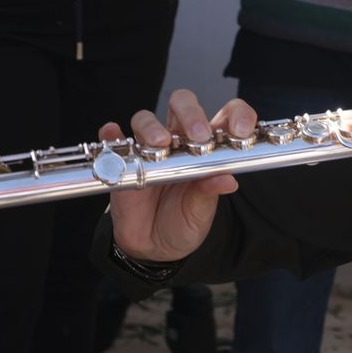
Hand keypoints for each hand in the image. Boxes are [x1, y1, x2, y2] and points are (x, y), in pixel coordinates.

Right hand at [104, 91, 255, 262]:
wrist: (153, 247)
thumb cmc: (183, 222)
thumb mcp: (201, 212)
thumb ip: (209, 193)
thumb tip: (227, 180)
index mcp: (207, 148)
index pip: (225, 116)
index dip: (237, 115)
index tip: (241, 130)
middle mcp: (179, 140)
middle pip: (183, 105)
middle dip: (192, 113)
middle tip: (198, 136)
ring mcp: (149, 148)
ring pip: (146, 119)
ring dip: (152, 126)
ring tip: (160, 144)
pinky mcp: (122, 160)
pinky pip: (112, 140)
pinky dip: (111, 134)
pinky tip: (111, 133)